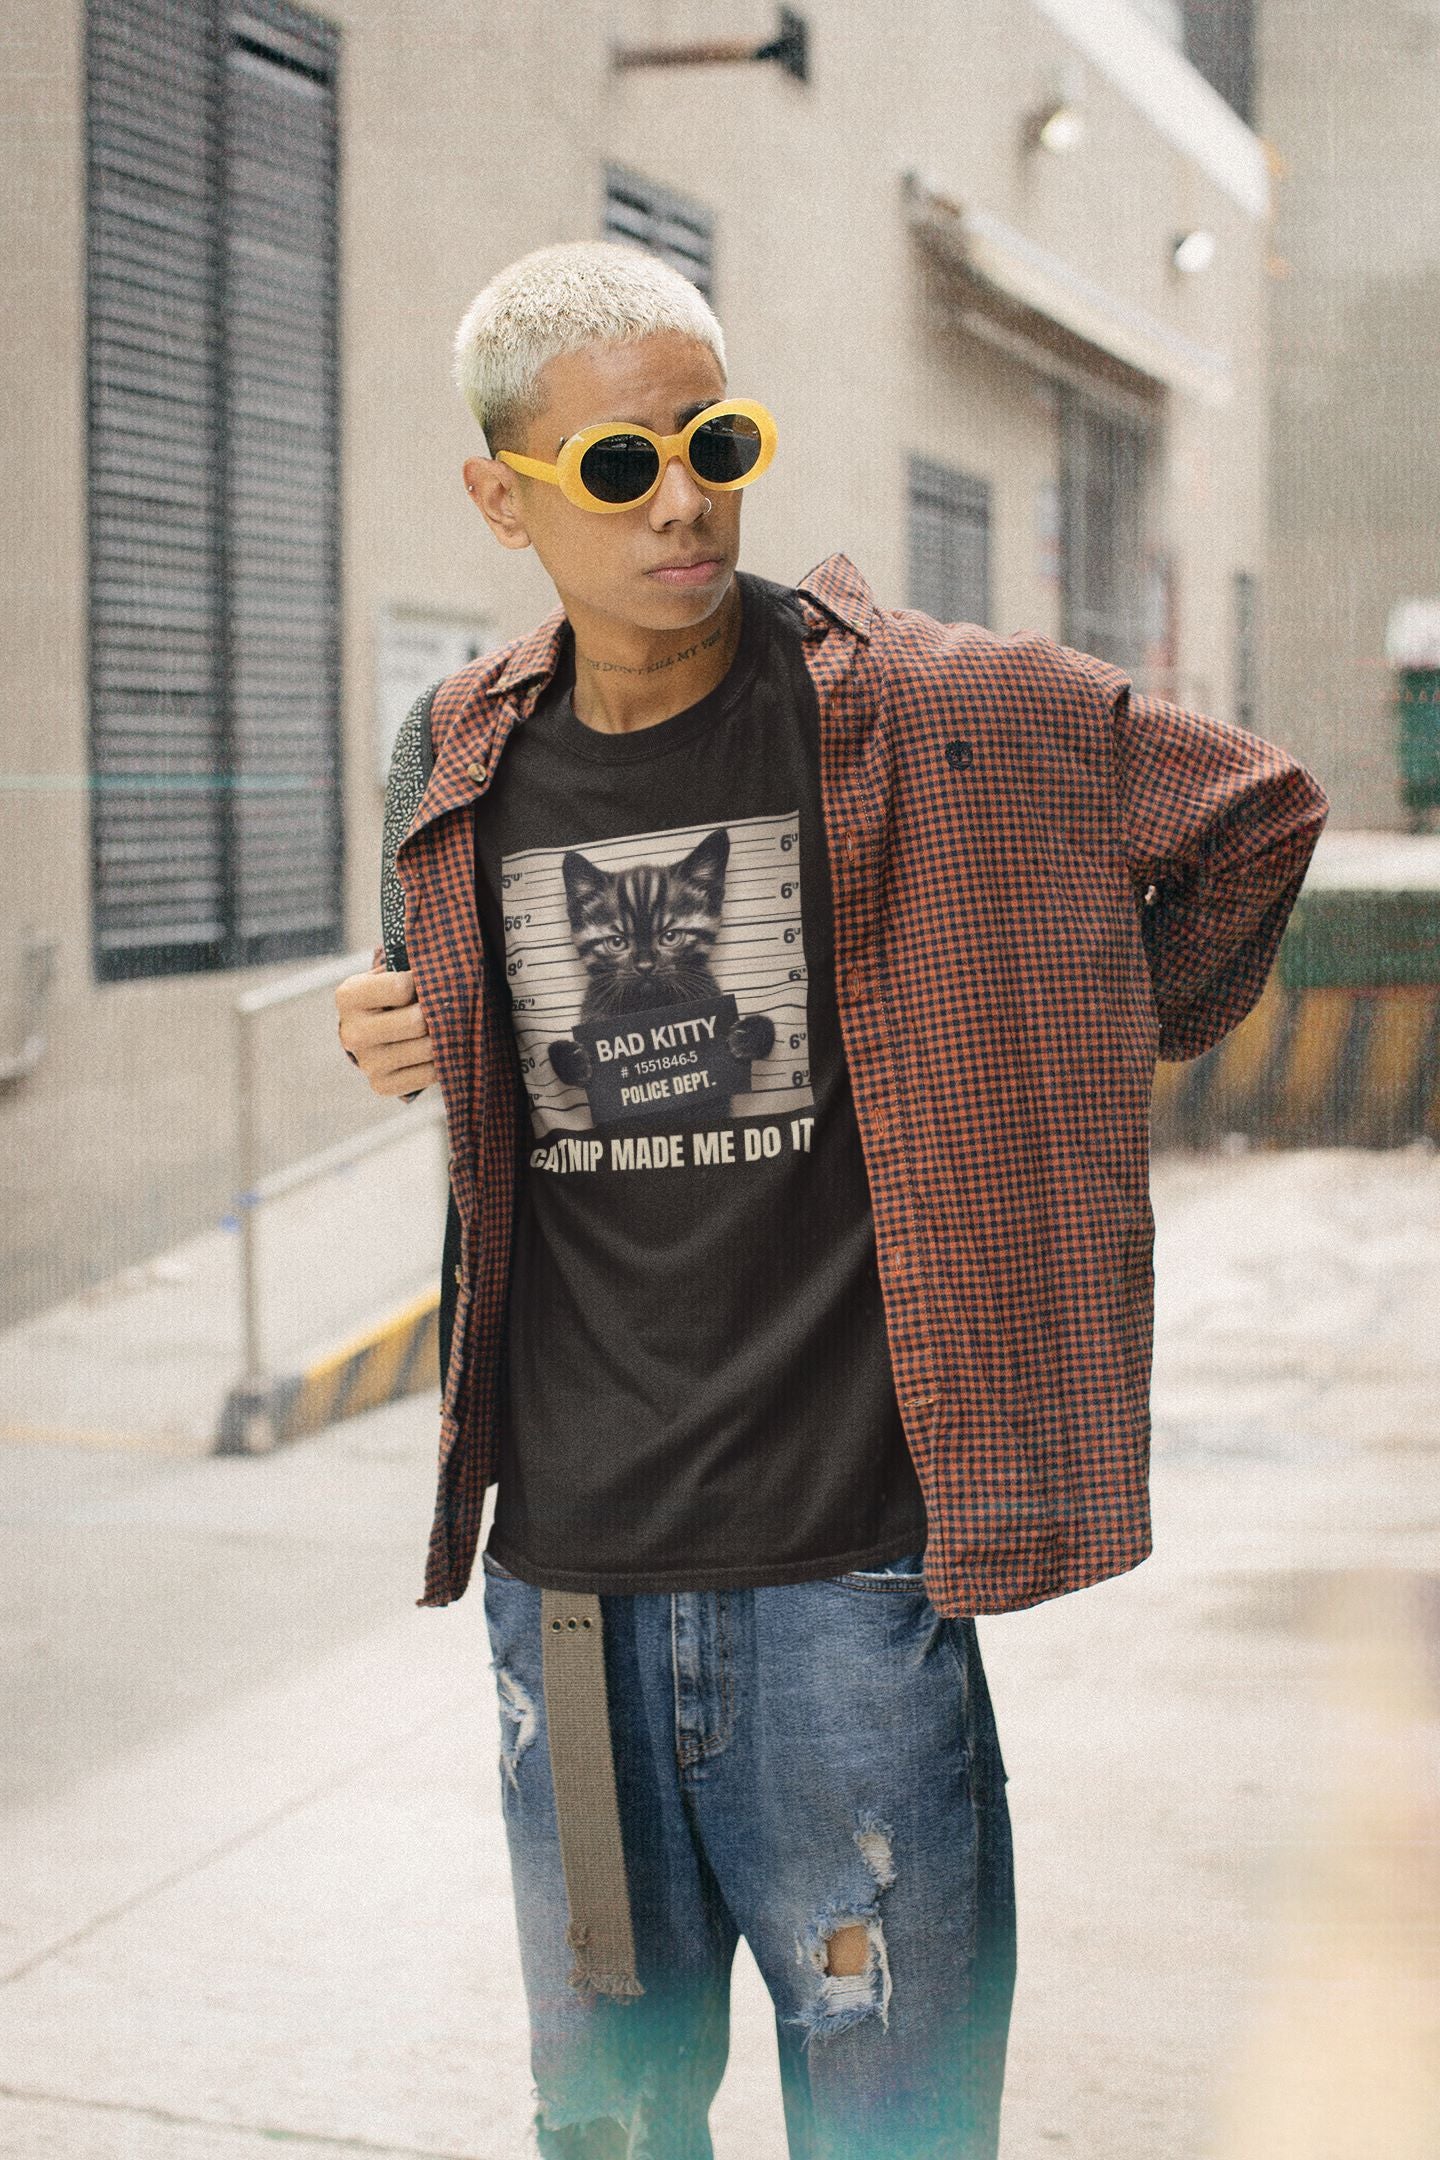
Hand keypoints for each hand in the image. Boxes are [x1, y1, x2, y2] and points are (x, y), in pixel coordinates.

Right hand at [335, 962, 437, 1095]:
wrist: (374, 1032)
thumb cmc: (391, 994)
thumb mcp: (391, 971)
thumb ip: (411, 963)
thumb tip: (446, 959)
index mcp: (349, 996)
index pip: (401, 988)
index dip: (425, 982)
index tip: (429, 981)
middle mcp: (351, 1032)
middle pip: (417, 1022)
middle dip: (439, 1012)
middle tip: (449, 1005)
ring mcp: (366, 1063)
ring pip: (427, 1049)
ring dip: (447, 1036)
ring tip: (449, 1025)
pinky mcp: (381, 1085)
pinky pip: (429, 1073)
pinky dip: (444, 1060)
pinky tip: (441, 1047)